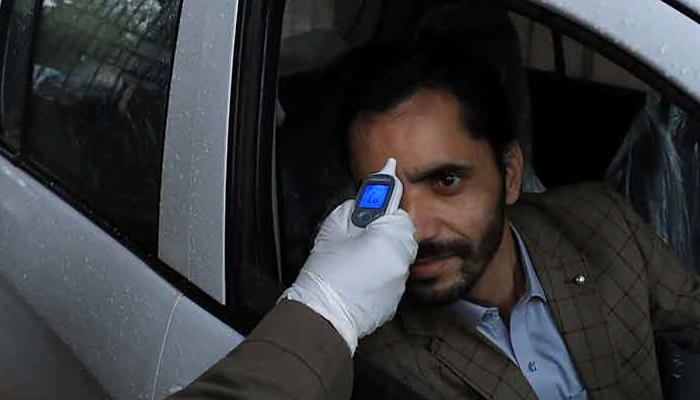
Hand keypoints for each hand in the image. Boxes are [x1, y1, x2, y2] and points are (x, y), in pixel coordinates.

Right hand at [280, 200, 417, 353]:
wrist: (322, 314)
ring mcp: (400, 283)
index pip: (400, 215)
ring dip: (385, 255)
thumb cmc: (325, 275)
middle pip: (404, 237)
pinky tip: (361, 278)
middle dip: (388, 234)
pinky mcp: (395, 300)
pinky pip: (393, 279)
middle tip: (365, 236)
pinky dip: (382, 275)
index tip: (375, 212)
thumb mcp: (331, 231)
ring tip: (360, 260)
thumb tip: (357, 207)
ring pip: (399, 259)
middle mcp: (400, 261)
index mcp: (388, 240)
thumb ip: (349, 213)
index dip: (385, 213)